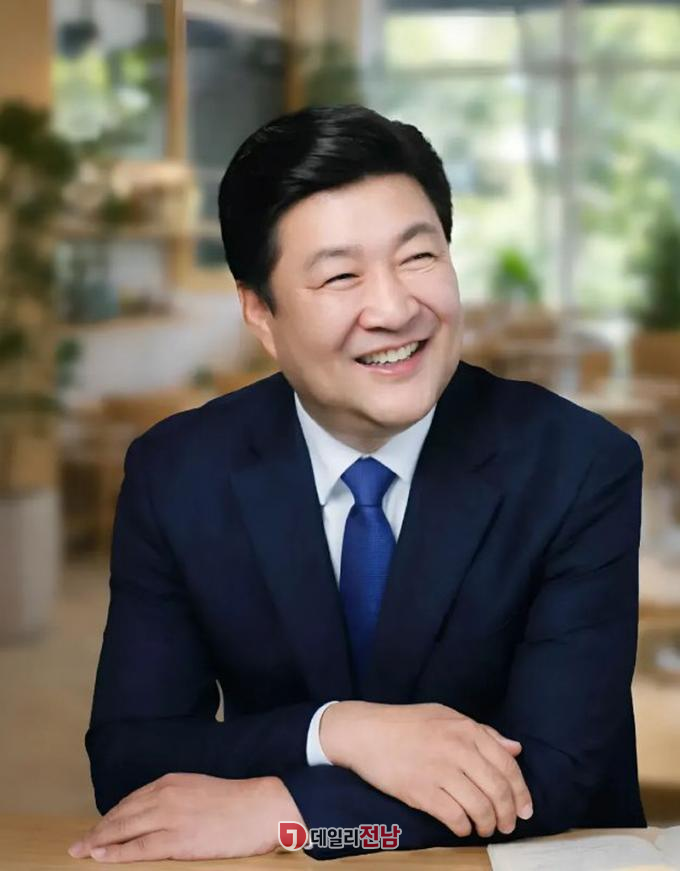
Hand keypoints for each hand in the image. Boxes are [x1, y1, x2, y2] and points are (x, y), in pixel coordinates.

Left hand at [67, 773, 302, 861]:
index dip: (111, 817)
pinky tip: (100, 857)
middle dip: (97, 830)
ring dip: (99, 842)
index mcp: (171, 782)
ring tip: (81, 852)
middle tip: (78, 844)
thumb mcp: (199, 790)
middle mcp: (165, 795)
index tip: (98, 828)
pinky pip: (138, 848)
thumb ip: (176, 798)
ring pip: (124, 830)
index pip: (131, 801)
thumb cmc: (237, 802)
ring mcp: (169, 817)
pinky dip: (116, 853)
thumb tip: (158, 816)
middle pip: (121, 815)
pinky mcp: (177, 840)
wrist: (260, 807)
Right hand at [320, 701, 532, 838]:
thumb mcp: (446, 716)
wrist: (365, 732)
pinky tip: (461, 827)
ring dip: (487, 825)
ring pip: (480, 808)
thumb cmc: (406, 723)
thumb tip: (515, 748)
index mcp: (466, 729)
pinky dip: (463, 828)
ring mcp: (439, 770)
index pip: (507, 766)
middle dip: (508, 814)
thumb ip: (483, 732)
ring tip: (485, 828)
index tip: (526, 809)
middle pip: (498, 790)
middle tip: (508, 825)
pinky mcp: (421, 791)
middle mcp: (457, 748)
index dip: (521, 792)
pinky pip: (454, 817)